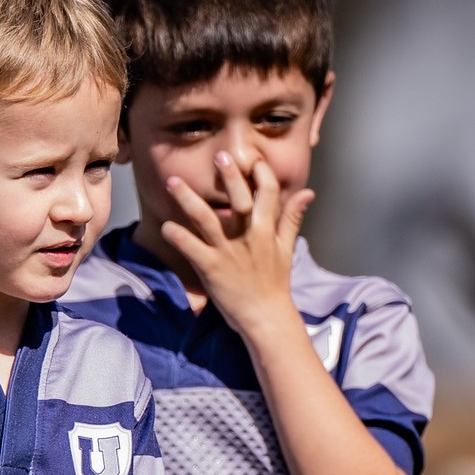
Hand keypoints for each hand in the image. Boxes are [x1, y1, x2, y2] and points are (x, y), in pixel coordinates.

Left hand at [161, 154, 312, 339]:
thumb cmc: (274, 284)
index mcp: (267, 230)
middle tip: (219, 156)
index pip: (269, 192)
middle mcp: (249, 237)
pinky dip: (178, 236)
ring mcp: (228, 252)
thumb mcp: (286, 248)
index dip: (261, 172)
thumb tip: (308, 192)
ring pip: (207, 220)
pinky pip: (192, 248)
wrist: (266, 318)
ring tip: (173, 181)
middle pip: (240, 199)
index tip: (251, 157)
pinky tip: (166, 225)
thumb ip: (292, 218)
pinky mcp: (211, 269)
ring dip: (188, 199)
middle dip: (229, 177)